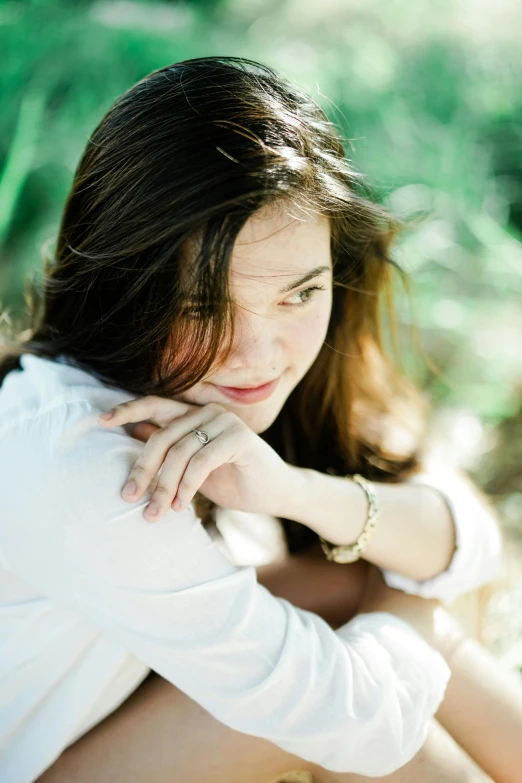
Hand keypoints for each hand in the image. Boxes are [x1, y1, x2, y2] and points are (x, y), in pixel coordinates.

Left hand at [97, 396, 294, 521]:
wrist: (276, 493)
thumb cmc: (232, 480)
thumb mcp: (192, 468)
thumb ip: (169, 450)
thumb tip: (133, 435)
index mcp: (194, 415)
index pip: (154, 405)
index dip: (127, 410)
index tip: (100, 421)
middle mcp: (208, 412)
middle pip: (162, 436)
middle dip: (142, 469)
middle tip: (128, 497)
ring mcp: (225, 422)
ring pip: (179, 452)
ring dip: (164, 486)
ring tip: (156, 513)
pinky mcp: (239, 438)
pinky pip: (201, 461)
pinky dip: (187, 486)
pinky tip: (182, 506)